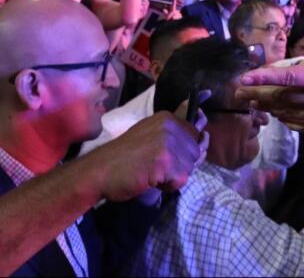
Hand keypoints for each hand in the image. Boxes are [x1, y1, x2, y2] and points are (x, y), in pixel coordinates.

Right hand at [88, 112, 203, 200]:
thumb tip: (203, 130)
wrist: (100, 170)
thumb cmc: (123, 156)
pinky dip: (168, 186)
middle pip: (195, 152)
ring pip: (189, 167)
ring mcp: (169, 142)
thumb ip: (173, 133)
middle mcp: (170, 126)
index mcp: (167, 118)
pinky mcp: (166, 161)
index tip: (171, 155)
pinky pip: (180, 180)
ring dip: (173, 176)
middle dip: (181, 164)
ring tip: (151, 173)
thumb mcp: (149, 135)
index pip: (195, 133)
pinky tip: (150, 180)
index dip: (187, 149)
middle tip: (156, 167)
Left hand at [235, 5, 303, 131]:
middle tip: (239, 92)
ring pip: (290, 114)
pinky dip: (288, 120)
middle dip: (258, 95)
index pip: (287, 77)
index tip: (245, 77)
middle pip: (282, 99)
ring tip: (253, 104)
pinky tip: (281, 116)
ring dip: (270, 109)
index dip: (263, 77)